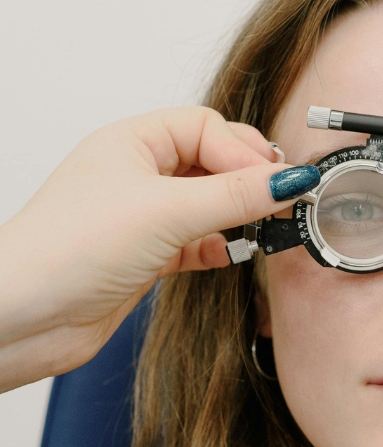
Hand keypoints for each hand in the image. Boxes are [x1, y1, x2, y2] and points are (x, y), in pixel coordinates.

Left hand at [0, 107, 317, 391]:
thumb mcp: (167, 211)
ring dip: (237, 216)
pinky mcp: (146, 256)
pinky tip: (230, 255)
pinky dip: (219, 247)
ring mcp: (142, 217)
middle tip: (280, 201)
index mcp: (132, 142)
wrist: (25, 318)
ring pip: (207, 204)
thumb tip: (291, 180)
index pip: (207, 129)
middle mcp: (137, 174)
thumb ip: (235, 195)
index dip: (245, 152)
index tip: (277, 183)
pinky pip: (197, 242)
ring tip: (264, 228)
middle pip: (211, 163)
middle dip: (247, 180)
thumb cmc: (68, 249)